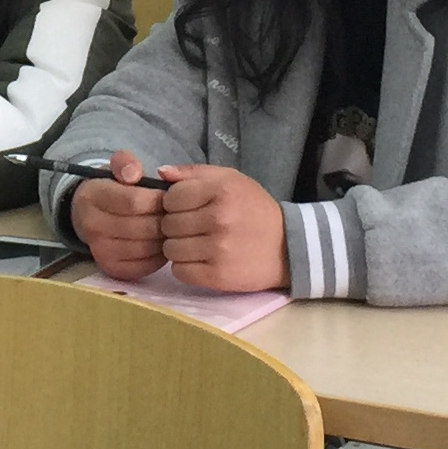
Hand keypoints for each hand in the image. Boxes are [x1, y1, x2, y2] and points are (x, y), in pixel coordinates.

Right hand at [70, 150, 168, 278]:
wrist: (88, 215)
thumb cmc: (111, 189)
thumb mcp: (115, 168)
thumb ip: (125, 163)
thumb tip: (133, 173)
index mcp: (93, 197)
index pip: (133, 201)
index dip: (157, 199)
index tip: (168, 196)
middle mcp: (92, 226)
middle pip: (142, 227)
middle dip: (164, 220)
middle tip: (177, 214)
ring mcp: (100, 251)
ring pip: (146, 248)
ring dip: (165, 238)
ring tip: (171, 228)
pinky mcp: (112, 269)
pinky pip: (145, 266)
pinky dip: (160, 256)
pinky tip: (161, 242)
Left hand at [153, 164, 288, 292]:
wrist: (286, 247)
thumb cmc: (254, 209)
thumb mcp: (231, 179)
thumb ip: (194, 173)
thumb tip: (161, 172)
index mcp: (220, 190)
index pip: (171, 198)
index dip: (174, 204)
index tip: (187, 208)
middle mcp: (218, 218)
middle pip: (168, 225)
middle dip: (175, 227)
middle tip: (192, 228)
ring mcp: (218, 249)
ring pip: (170, 249)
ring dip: (178, 248)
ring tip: (196, 245)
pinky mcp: (218, 275)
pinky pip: (179, 271)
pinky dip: (185, 267)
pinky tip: (200, 260)